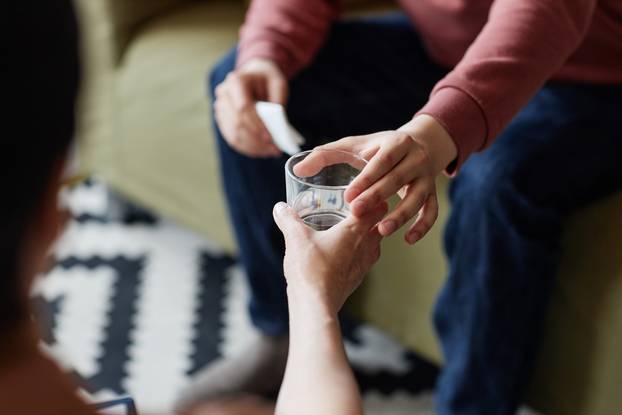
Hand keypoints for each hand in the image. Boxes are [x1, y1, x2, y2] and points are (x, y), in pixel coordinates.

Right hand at [214, 58, 287, 156]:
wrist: (253, 76)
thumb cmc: (267, 79)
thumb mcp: (278, 83)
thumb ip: (278, 101)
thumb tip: (277, 127)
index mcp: (236, 81)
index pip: (243, 108)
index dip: (256, 125)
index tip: (270, 138)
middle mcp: (223, 94)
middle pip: (237, 124)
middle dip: (256, 140)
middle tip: (274, 149)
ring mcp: (220, 108)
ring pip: (233, 134)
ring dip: (253, 147)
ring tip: (271, 152)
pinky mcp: (222, 120)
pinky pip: (232, 138)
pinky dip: (247, 148)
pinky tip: (261, 151)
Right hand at [273, 202, 387, 315]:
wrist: (316, 304)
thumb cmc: (310, 269)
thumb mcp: (295, 238)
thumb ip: (288, 219)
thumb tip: (280, 207)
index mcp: (354, 231)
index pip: (376, 209)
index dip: (375, 198)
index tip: (369, 192)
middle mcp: (365, 247)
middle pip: (379, 226)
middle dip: (374, 216)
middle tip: (362, 209)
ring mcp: (364, 265)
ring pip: (375, 245)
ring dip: (369, 236)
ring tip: (356, 231)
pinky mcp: (356, 280)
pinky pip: (365, 261)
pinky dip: (360, 254)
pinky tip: (346, 256)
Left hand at [294, 115, 456, 244]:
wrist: (418, 145)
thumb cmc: (376, 148)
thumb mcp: (353, 145)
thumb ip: (325, 155)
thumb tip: (297, 169)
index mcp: (396, 143)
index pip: (382, 161)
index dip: (367, 179)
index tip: (348, 196)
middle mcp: (415, 159)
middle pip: (398, 180)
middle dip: (378, 197)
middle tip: (356, 213)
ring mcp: (426, 177)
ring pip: (417, 198)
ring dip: (402, 215)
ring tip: (382, 230)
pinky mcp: (432, 193)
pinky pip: (431, 212)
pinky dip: (422, 226)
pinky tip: (408, 240)